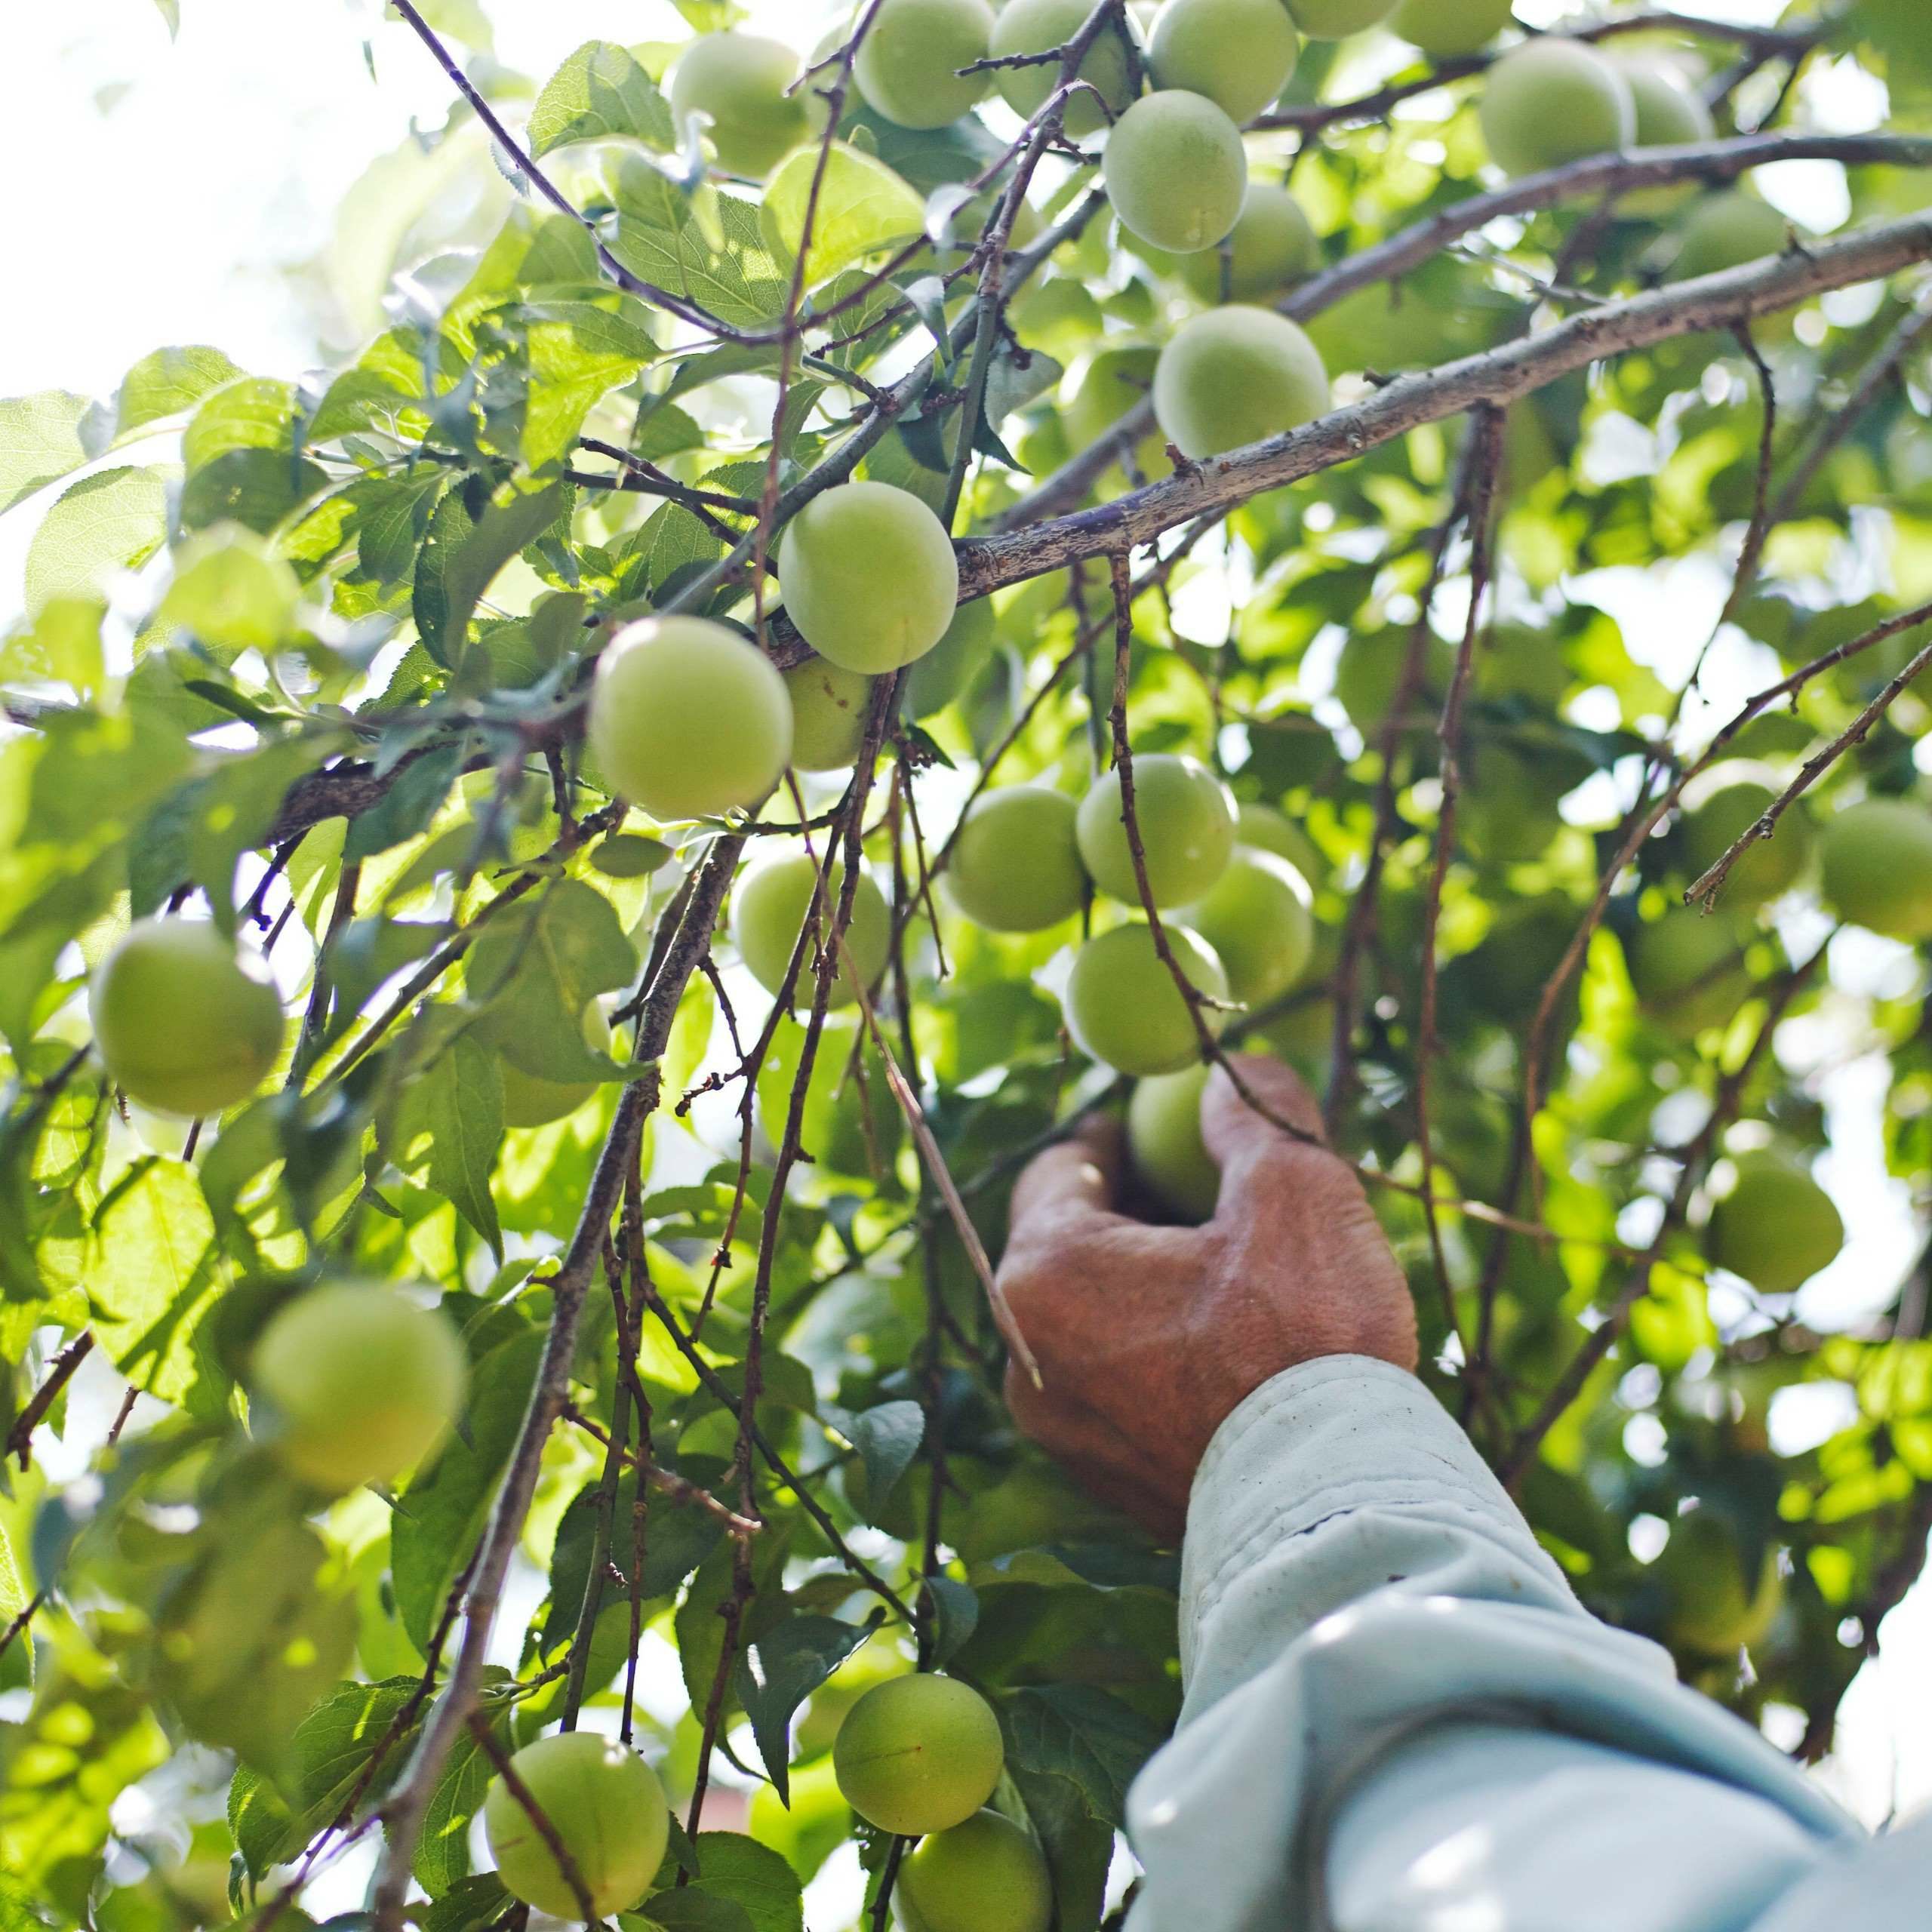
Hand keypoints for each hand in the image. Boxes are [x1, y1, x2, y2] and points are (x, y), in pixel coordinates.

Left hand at [996, 1054, 1417, 1537]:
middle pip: (1071, 1248)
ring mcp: (1062, 1432)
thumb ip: (1250, 1113)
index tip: (1157, 1126)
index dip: (1112, 1138)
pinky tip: (1241, 1348)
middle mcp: (1027, 1358)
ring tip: (1237, 1268)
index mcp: (1044, 1274)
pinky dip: (1165, 1353)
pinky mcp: (1109, 1483)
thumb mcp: (1294, 1186)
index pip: (1058, 1170)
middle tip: (1205, 1190)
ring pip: (1097, 1323)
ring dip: (1152, 1286)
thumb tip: (1228, 1072)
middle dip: (1134, 1211)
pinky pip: (1124, 1387)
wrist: (1334, 1513)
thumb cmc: (1306, 1340)